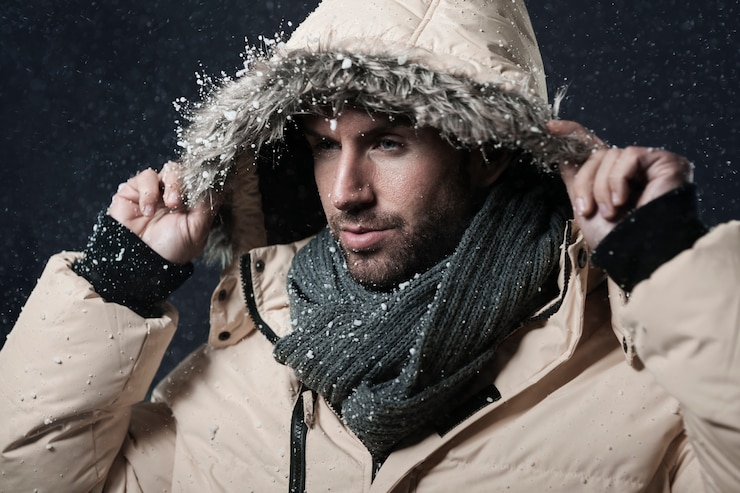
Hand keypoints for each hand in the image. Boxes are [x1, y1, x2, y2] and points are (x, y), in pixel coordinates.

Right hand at [108, 162, 220, 263]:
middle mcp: (176, 195)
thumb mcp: (196, 230)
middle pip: (187, 172)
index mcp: (192, 204)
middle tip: (180, 202)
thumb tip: (219, 186)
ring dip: (172, 185)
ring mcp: (157, 191)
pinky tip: (148, 211)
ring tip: (169, 204)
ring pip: (170, 170)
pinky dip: (149, 192)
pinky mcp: (136, 189)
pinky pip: (146, 177)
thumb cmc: (170, 250)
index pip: (202, 182)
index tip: (206, 184)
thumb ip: (207, 207)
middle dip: (186, 183)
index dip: (204, 180)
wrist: (140, 261)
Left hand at [548, 120, 692, 247]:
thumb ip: (577, 181)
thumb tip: (562, 157)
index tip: (550, 128)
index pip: (592, 147)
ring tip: (611, 210)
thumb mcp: (585, 208)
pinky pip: (629, 156)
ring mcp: (649, 164)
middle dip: (586, 183)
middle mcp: (633, 168)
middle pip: (596, 155)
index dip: (571, 134)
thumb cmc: (614, 239)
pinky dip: (619, 180)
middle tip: (589, 210)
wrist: (636, 253)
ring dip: (602, 186)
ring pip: (609, 155)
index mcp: (614, 177)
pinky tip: (624, 201)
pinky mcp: (664, 161)